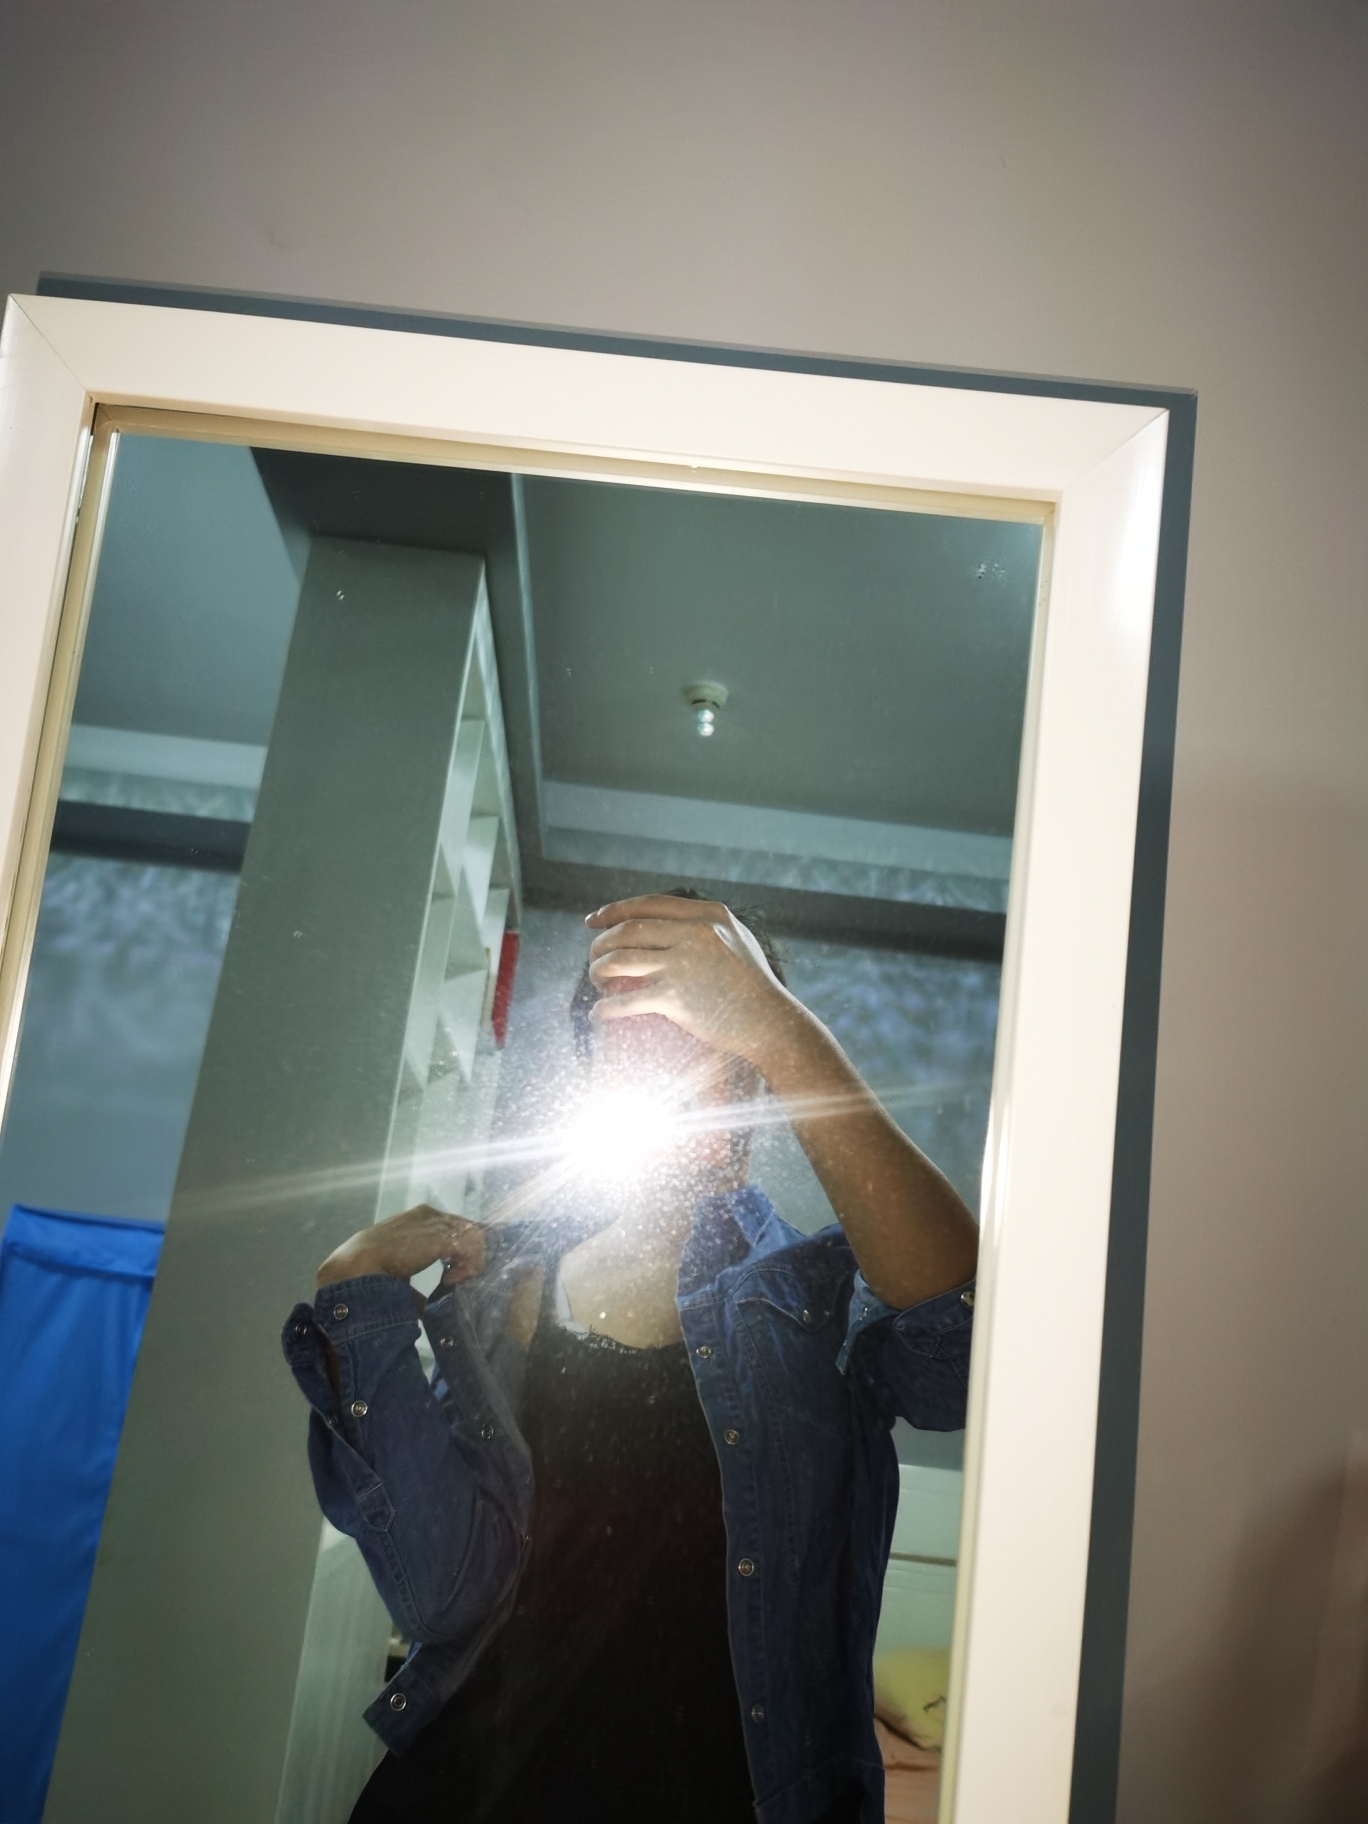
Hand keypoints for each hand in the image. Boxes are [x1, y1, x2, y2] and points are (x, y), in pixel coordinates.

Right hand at [316, 1203, 487, 1287]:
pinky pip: (471, 1246)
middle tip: (455, 1280)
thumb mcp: (396, 1273)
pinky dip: (469, 1265)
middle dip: (468, 1255)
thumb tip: (425, 1309)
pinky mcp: (442, 1235)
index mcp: (415, 1219)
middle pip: (465, 1230)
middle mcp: (428, 1215)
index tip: (452, 1274)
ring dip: (470, 1261)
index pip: (450, 1228)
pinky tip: (450, 1281)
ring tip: (451, 1282)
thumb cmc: (370, 1272)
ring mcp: (436, 1222)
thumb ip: (414, 1286)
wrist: (356, 1268)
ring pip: (473, 1235)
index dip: (458, 1251)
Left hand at [584, 894, 800, 1070]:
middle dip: (600, 944)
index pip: (648, 905)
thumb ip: (705, 924)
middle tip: (593, 959)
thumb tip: (665, 920)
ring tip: (596, 982)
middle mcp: (694, 933)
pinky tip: (598, 1014)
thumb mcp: (736, 939)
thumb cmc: (753, 985)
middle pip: (627, 930)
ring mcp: (683, 964)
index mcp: (708, 915)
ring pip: (619, 960)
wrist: (771, 1022)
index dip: (614, 911)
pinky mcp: (675, 997)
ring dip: (597, 971)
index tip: (593, 921)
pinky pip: (625, 1000)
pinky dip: (605, 1008)